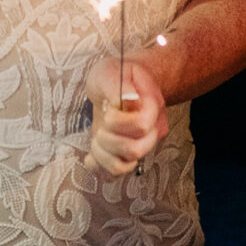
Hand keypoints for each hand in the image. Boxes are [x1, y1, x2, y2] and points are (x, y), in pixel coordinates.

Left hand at [85, 57, 168, 177]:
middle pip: (135, 150)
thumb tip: (129, 100)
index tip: (108, 108)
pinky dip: (98, 165)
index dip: (119, 122)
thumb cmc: (116, 75)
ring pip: (124, 166)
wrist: (119, 84)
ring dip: (103, 153)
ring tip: (97, 136)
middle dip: (109, 139)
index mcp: (153, 107)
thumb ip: (119, 85)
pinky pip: (114, 174)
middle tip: (102, 123)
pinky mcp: (126, 156)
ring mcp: (141, 145)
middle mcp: (152, 131)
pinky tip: (92, 152)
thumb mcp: (111, 71)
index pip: (142, 125)